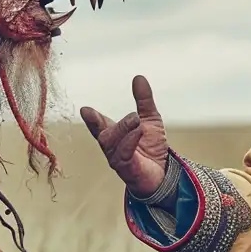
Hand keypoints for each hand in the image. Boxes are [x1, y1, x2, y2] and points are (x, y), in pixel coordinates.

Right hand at [79, 75, 168, 197]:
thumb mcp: (149, 119)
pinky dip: (129, 143)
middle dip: (105, 124)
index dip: (93, 119)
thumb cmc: (151, 148)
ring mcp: (118, 160)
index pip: (100, 125)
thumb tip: (138, 77)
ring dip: (123, 130)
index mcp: (115, 135)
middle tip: (132, 115)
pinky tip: (138, 133)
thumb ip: (144, 100)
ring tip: (137, 121)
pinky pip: (123, 157)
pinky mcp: (128, 170)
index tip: (85, 110)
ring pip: (111, 145)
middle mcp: (113, 148)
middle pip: (103, 135)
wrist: (165, 173)